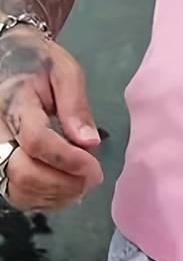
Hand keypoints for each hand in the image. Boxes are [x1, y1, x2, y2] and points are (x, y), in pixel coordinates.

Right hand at [0, 28, 103, 209]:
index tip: (94, 165)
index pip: (36, 140)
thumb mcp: (65, 72)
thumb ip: (76, 105)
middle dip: (63, 182)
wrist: (10, 61)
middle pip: (23, 173)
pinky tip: (67, 188)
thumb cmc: (41, 64)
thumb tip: (90, 143)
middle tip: (94, 177)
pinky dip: (45, 199)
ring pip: (18, 189)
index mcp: (14, 104)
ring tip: (83, 183)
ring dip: (56, 195)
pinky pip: (16, 194)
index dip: (67, 159)